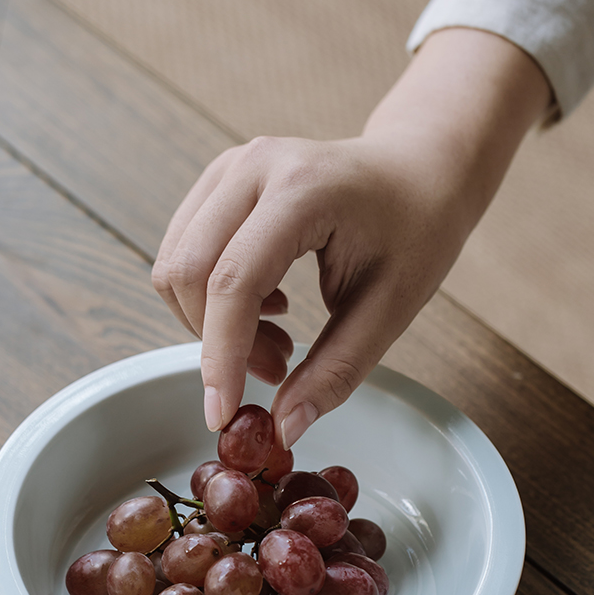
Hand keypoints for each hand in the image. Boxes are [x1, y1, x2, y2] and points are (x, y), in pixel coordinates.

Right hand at [152, 29, 550, 448]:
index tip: (221, 414)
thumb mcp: (389, 310)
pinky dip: (209, 298)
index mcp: (304, 188)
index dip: (221, 356)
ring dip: (211, 323)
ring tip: (275, 339)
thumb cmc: (415, 231)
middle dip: (217, 342)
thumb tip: (283, 428)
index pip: (233, 281)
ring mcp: (230, 166)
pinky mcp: (218, 180)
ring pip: (176, 266)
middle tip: (276, 369)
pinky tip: (264, 306)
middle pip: (189, 272)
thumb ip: (335, 371)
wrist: (417, 171)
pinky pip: (183, 252)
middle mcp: (254, 165)